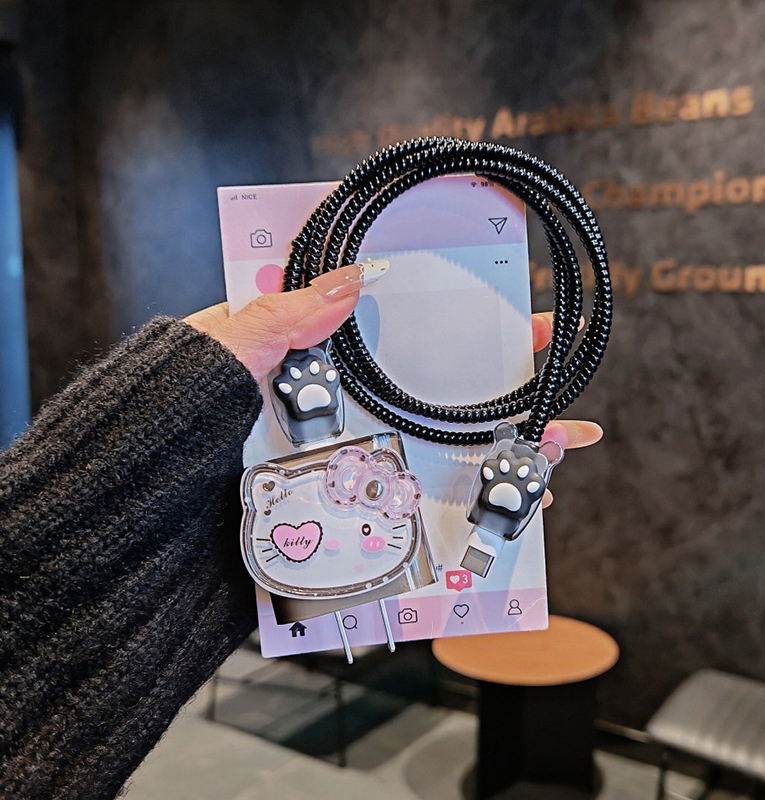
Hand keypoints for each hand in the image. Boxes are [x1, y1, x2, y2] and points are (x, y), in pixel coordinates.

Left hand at [187, 282, 600, 509]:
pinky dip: (451, 526)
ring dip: (492, 471)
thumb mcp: (225, 350)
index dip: (464, 328)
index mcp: (308, 368)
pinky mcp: (336, 522)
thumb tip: (354, 277)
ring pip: (427, 468)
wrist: (138, 527)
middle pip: (427, 408)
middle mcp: (333, 420)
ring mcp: (338, 474)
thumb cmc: (169, 425)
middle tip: (562, 411)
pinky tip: (497, 530)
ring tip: (550, 469)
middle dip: (498, 408)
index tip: (524, 326)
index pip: (401, 337)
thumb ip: (286, 316)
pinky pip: (402, 522)